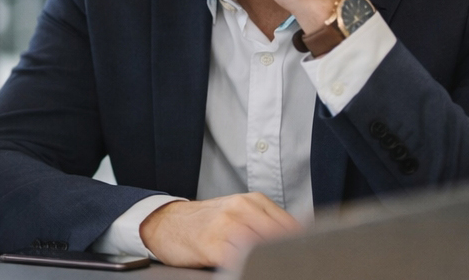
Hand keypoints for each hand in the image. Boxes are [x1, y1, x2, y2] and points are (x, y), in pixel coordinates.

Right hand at [138, 193, 300, 268]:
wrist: (164, 222)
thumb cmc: (203, 223)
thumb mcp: (237, 212)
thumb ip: (265, 223)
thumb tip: (298, 242)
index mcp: (253, 201)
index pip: (292, 227)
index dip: (301, 246)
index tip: (305, 256)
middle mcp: (241, 209)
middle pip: (281, 238)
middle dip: (287, 254)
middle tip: (290, 265)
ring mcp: (227, 226)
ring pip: (264, 249)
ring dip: (269, 260)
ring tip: (271, 266)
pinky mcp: (213, 245)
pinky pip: (241, 261)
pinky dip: (247, 266)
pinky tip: (245, 267)